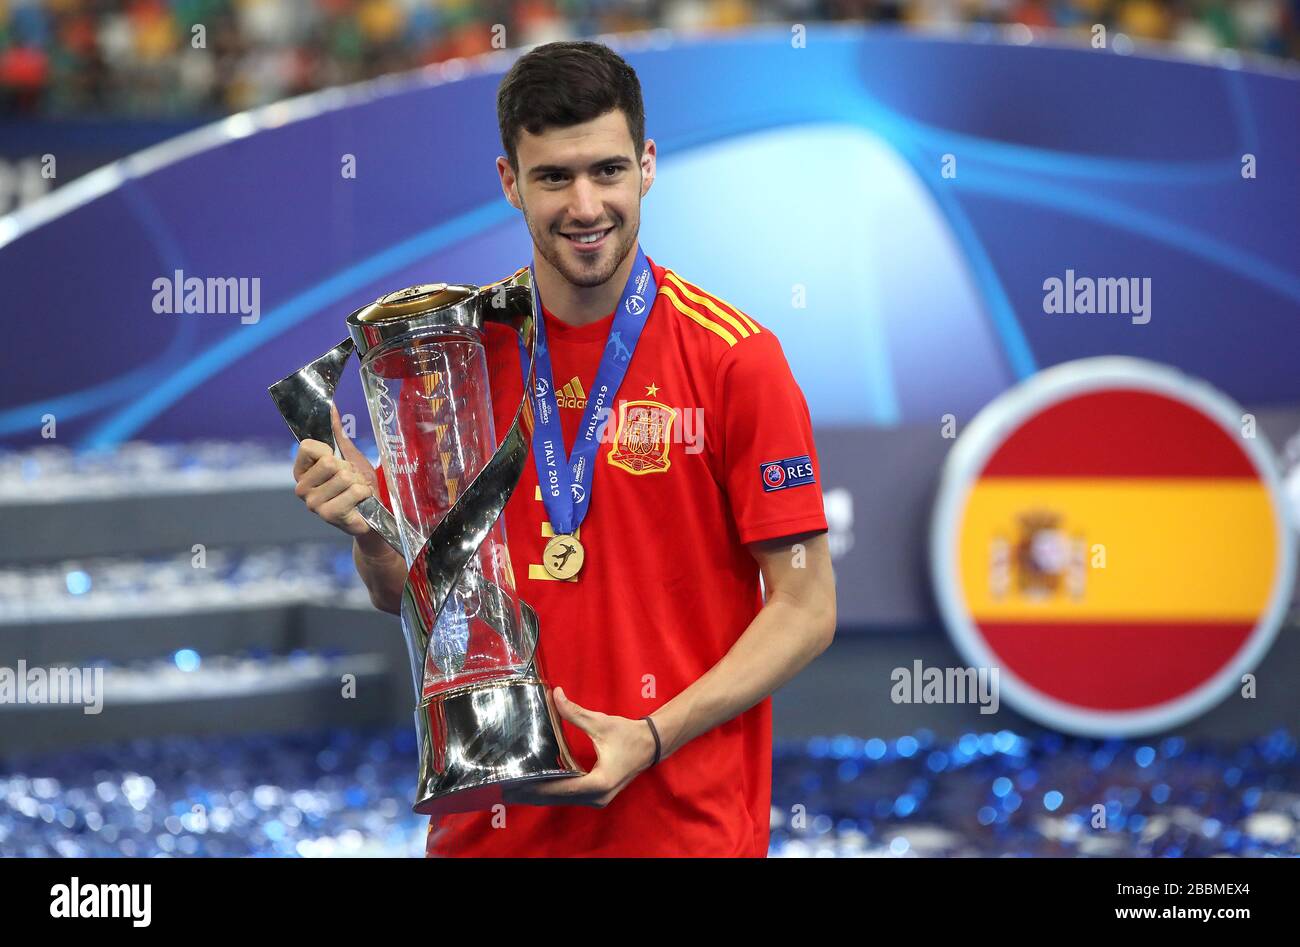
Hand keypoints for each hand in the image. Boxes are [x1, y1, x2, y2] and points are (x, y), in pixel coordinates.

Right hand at [292, 404, 378, 536]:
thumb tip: (331, 406)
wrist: (373, 513)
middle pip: (328, 461)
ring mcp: (313, 504)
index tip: (336, 461)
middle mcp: (302, 489)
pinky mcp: (329, 515)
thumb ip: (337, 433)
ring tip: (356, 491)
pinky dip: (364, 494)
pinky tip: (360, 502)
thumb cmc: (357, 484)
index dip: (328, 450)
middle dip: (348, 468)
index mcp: (301, 471)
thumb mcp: (348, 455)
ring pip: (344, 477)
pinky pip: (354, 491)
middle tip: (351, 480)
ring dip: (358, 482)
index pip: (307, 446)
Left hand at [502, 688, 657, 808]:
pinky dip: (552, 791)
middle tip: (506, 789)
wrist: (651, 744)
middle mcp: (598, 797)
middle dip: (532, 794)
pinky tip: (535, 786)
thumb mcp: (600, 723)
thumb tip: (554, 695)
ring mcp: (597, 799)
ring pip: (562, 799)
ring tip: (515, 789)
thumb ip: (574, 712)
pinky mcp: (596, 795)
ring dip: (540, 794)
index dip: (537, 786)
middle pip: (558, 798)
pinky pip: (569, 796)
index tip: (517, 784)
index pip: (561, 788)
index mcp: (599, 783)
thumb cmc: (629, 735)